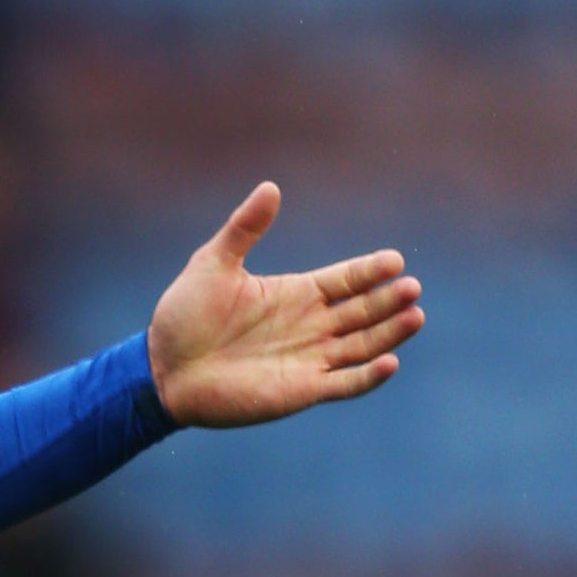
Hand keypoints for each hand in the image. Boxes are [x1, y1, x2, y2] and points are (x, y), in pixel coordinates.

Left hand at [147, 182, 423, 427]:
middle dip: (388, 299)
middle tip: (411, 287)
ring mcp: (310, 359)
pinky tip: (389, 361)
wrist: (162, 368)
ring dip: (390, 333)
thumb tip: (270, 187)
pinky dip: (369, 376)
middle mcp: (310, 325)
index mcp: (295, 294)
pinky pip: (345, 384)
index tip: (395, 260)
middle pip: (362, 311)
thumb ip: (243, 228)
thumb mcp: (212, 264)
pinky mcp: (302, 390)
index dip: (370, 271)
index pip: (345, 280)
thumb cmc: (184, 316)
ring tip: (414, 315)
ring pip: (363, 345)